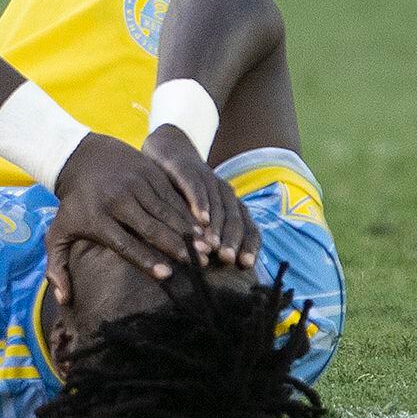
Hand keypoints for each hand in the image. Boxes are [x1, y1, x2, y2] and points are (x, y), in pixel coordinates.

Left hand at [42, 134, 217, 298]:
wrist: (81, 156)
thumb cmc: (75, 204)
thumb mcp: (59, 230)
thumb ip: (57, 265)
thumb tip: (63, 299)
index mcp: (96, 218)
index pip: (124, 244)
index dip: (146, 260)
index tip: (167, 275)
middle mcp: (117, 200)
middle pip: (150, 227)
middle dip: (175, 247)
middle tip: (198, 264)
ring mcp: (134, 184)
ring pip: (165, 211)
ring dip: (187, 231)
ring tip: (206, 250)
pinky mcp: (149, 172)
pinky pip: (172, 196)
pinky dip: (188, 212)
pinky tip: (203, 228)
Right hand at [147, 131, 257, 269]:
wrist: (167, 149)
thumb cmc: (180, 191)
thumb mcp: (197, 214)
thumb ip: (205, 236)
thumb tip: (211, 268)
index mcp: (232, 205)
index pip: (249, 228)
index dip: (249, 246)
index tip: (245, 265)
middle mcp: (225, 193)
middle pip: (236, 220)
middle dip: (232, 241)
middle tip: (226, 260)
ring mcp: (209, 179)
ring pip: (219, 207)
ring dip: (217, 228)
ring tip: (212, 246)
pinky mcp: (189, 169)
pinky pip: (198, 188)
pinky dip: (201, 204)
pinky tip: (200, 219)